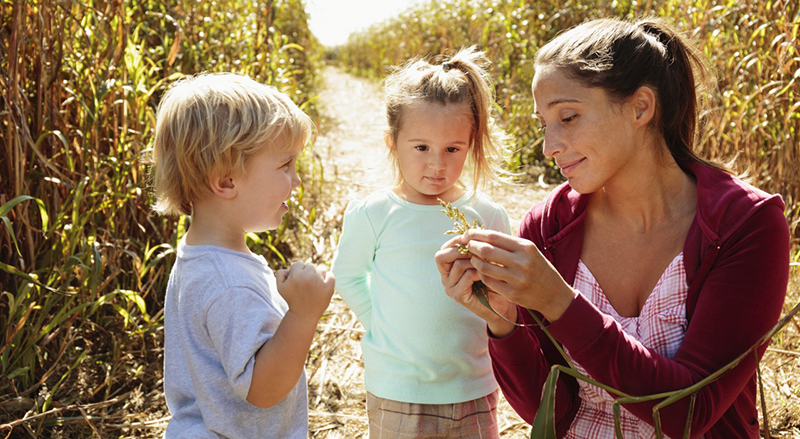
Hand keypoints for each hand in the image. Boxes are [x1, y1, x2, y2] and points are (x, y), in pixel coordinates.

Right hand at [276, 261, 334, 320]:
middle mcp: (308, 277)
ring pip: (321, 268)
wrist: (304, 315)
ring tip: (313, 287)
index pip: (299, 263)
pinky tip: (322, 286)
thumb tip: (290, 268)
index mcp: (295, 275)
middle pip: (310, 265)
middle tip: (306, 285)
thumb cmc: (292, 299)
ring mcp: (320, 281)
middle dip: (308, 273)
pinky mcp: (329, 286)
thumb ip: (280, 273)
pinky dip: (328, 278)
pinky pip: (330, 274)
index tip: (298, 281)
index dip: (298, 272)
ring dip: (318, 275)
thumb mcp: (280, 287)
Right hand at [435, 236, 517, 336]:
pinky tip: (488, 275)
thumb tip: (473, 231)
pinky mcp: (458, 295)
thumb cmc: (493, 280)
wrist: (501, 305)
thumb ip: (476, 249)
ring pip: (458, 264)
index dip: (457, 241)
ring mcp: (450, 287)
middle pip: (442, 256)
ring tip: (488, 263)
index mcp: (449, 267)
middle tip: (478, 250)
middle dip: (461, 249)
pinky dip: (479, 272)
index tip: (472, 237)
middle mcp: (446, 276)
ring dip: (475, 261)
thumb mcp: (483, 261)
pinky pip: (467, 276)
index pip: (444, 248)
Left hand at [462, 229, 576, 321]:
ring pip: (484, 267)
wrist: (554, 294)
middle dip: (472, 247)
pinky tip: (480, 271)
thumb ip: (508, 244)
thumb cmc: (538, 268)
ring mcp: (517, 279)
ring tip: (473, 259)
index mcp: (525, 247)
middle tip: (466, 246)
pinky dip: (481, 274)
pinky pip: (488, 281)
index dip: (476, 234)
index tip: (467, 234)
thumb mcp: (529, 251)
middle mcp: (522, 262)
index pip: (494, 236)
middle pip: (486, 250)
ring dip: (474, 261)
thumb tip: (482, 235)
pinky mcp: (512, 293)